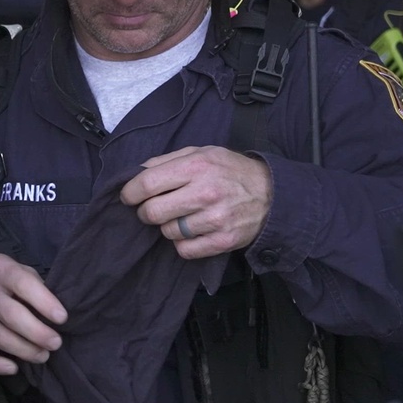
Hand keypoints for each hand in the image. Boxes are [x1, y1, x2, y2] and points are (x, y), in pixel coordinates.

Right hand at [0, 254, 66, 374]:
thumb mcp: (15, 268)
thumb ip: (33, 285)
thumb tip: (54, 314)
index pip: (24, 284)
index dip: (44, 302)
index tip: (62, 318)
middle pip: (12, 315)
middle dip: (38, 333)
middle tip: (55, 343)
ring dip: (24, 350)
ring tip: (42, 355)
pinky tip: (13, 367)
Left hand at [119, 146, 272, 259]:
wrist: (273, 194)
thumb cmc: (231, 171)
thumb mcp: (202, 152)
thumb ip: (167, 161)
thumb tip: (136, 173)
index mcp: (197, 166)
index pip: (147, 183)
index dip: (130, 193)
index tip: (129, 197)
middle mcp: (205, 192)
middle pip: (152, 212)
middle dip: (145, 212)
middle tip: (153, 209)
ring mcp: (215, 219)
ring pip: (167, 232)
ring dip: (167, 227)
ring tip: (181, 217)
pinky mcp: (223, 240)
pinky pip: (184, 250)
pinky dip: (182, 244)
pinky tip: (192, 232)